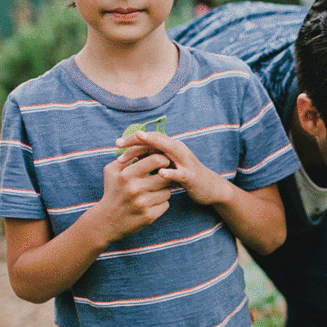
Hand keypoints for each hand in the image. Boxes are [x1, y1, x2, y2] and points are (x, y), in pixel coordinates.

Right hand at [94, 148, 174, 242]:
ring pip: (168, 191)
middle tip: (162, 176)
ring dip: (164, 190)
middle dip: (166, 175)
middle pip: (165, 176)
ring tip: (154, 190)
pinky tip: (151, 203)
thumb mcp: (111, 171)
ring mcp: (142, 204)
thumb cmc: (112, 191)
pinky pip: (166, 204)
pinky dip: (161, 203)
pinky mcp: (149, 217)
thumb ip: (126, 156)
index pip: (156, 160)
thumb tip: (144, 144)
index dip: (162, 159)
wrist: (106, 221)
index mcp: (126, 175)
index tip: (161, 162)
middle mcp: (135, 189)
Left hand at [116, 131, 231, 205]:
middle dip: (138, 140)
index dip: (133, 139)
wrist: (209, 188)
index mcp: (170, 148)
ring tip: (138, 145)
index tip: (116, 143)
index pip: (150, 138)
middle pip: (157, 139)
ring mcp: (186, 162)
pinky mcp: (191, 176)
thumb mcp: (168, 166)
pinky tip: (160, 174)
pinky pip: (180, 173)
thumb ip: (153, 161)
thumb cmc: (185, 177)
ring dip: (154, 146)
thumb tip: (132, 158)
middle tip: (118, 144)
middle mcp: (178, 150)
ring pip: (169, 150)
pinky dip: (170, 172)